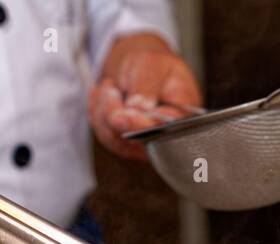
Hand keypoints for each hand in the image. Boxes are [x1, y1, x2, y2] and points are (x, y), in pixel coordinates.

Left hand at [88, 32, 199, 159]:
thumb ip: (148, 82)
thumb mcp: (153, 62)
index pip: (162, 130)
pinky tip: (103, 95)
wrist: (142, 68)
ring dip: (103, 111)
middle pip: (136, 140)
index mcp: (182, 117)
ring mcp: (144, 144)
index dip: (140, 123)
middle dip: (115, 113)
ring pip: (115, 140)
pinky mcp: (126, 145)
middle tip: (110, 88)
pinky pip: (104, 136)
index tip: (125, 109)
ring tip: (109, 86)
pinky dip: (97, 114)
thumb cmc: (155, 65)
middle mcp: (165, 136)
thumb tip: (141, 106)